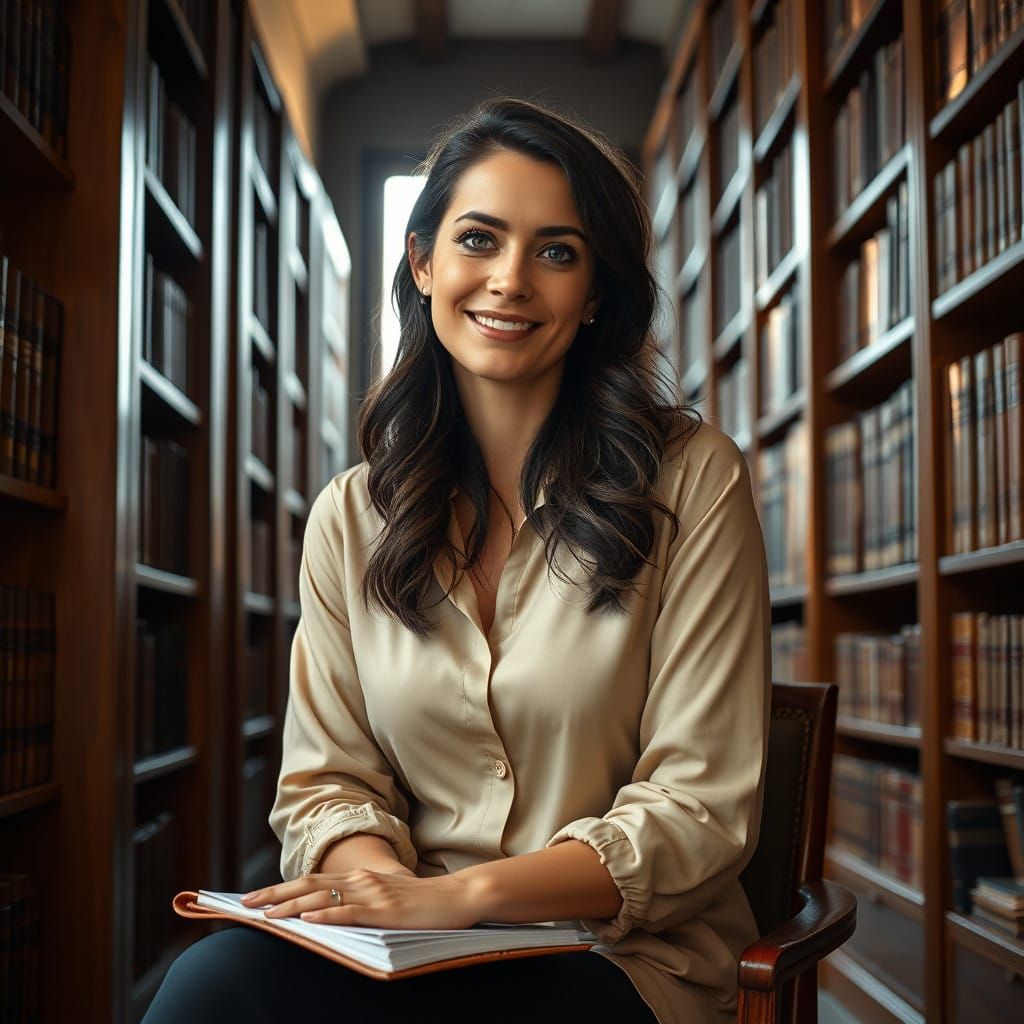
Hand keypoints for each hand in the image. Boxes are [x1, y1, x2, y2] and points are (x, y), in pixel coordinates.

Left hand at [240, 869, 483, 929]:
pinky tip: (309, 919)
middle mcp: (362, 880)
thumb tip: (331, 912)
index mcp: (361, 877)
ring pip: (324, 896)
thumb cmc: (425, 903)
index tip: (255, 897)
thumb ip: (362, 901)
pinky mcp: (386, 910)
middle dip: (275, 894)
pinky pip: (351, 912)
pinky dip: (328, 915)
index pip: (312, 880)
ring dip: (292, 905)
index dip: (282, 887)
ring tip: (266, 915)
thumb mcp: (387, 897)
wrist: (458, 897)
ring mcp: (374, 893)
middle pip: (310, 884)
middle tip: (246, 903)